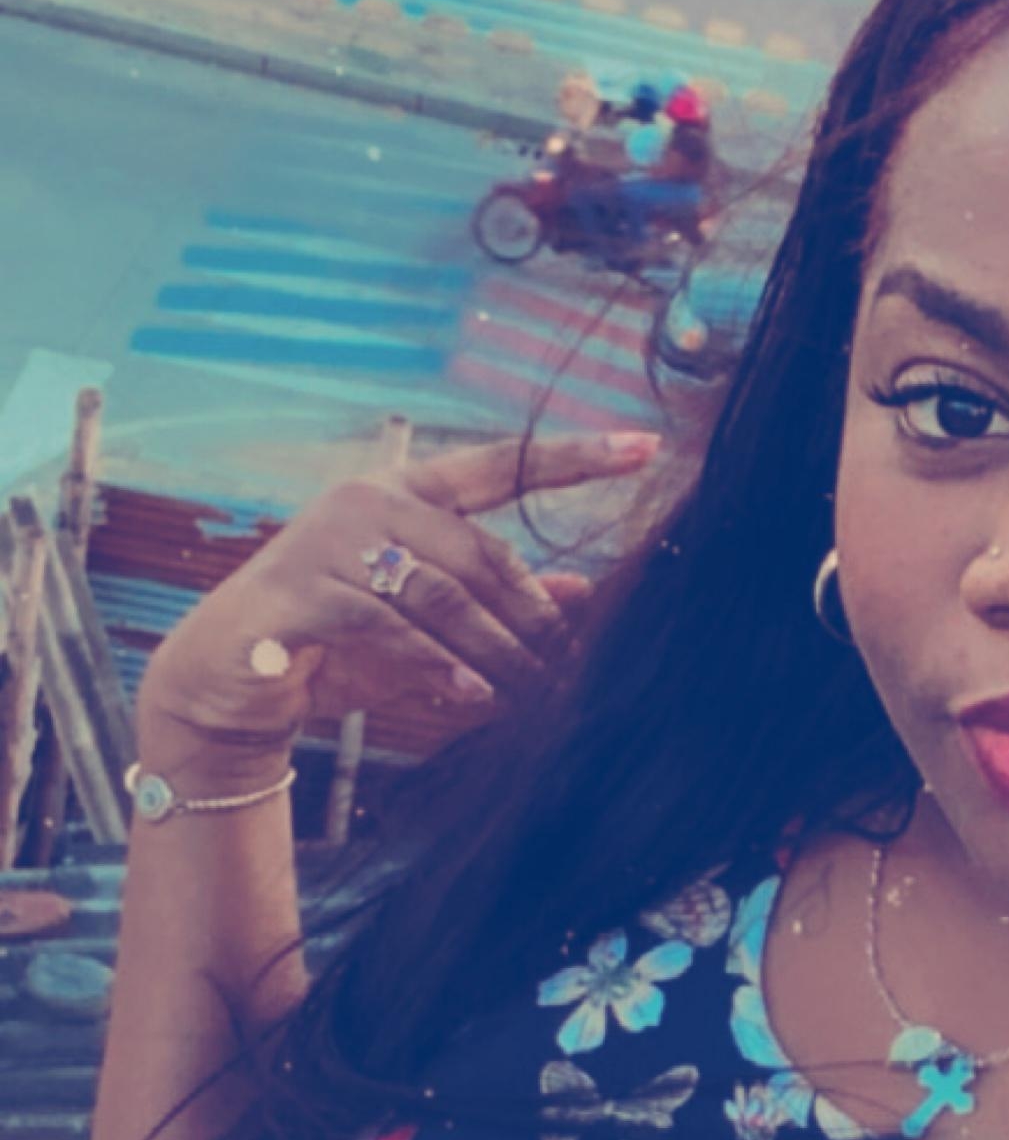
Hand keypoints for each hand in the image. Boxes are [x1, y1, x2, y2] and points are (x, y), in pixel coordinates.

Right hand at [136, 429, 663, 761]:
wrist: (232, 681)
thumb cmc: (337, 646)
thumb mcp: (427, 624)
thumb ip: (496, 602)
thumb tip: (581, 593)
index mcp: (403, 494)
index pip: (500, 467)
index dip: (573, 458)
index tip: (646, 446)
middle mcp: (366, 501)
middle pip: (480, 552)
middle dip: (531, 615)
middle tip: (564, 666)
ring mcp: (328, 540)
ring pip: (443, 595)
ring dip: (495, 650)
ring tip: (528, 690)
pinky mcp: (303, 590)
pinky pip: (393, 627)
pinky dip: (440, 665)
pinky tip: (472, 692)